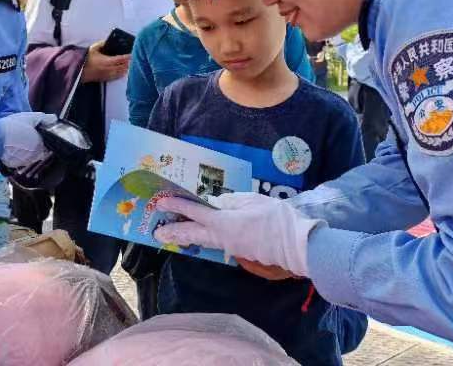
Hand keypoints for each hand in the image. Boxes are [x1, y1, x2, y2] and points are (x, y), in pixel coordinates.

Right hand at [0, 112, 56, 169]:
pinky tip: (12, 148)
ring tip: (18, 142)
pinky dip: (18, 155)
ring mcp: (24, 161)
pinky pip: (20, 160)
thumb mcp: (29, 117)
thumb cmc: (12, 126)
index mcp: (40, 143)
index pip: (47, 142)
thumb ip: (44, 118)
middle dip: (34, 144)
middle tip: (25, 136)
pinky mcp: (14, 165)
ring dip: (27, 151)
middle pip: (39, 150)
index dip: (41, 136)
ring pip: (30, 156)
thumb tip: (54, 119)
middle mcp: (34, 155)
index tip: (34, 132)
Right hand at [81, 40, 129, 82]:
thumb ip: (101, 44)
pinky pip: (116, 77)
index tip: (133, 54)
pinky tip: (124, 72)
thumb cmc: (85, 59)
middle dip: (129, 63)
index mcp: (107, 61)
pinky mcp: (104, 79)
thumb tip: (107, 41)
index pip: (121, 58)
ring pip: (120, 73)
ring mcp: (107, 75)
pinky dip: (121, 74)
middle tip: (135, 59)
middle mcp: (109, 69)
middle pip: (123, 66)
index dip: (128, 56)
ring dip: (126, 69)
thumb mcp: (93, 49)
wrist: (78, 71)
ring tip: (131, 66)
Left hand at [153, 192, 325, 276]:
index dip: (177, 206)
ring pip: (202, 240)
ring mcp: (230, 246)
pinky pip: (214, 243)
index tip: (161, 202)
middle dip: (174, 231)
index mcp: (224, 222)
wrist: (295, 244)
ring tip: (171, 236)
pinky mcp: (238, 250)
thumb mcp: (253, 201)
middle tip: (157, 232)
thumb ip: (232, 202)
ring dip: (185, 237)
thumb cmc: (276, 218)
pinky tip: (198, 236)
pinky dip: (201, 239)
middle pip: (193, 233)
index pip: (195, 212)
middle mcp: (222, 237)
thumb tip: (218, 203)